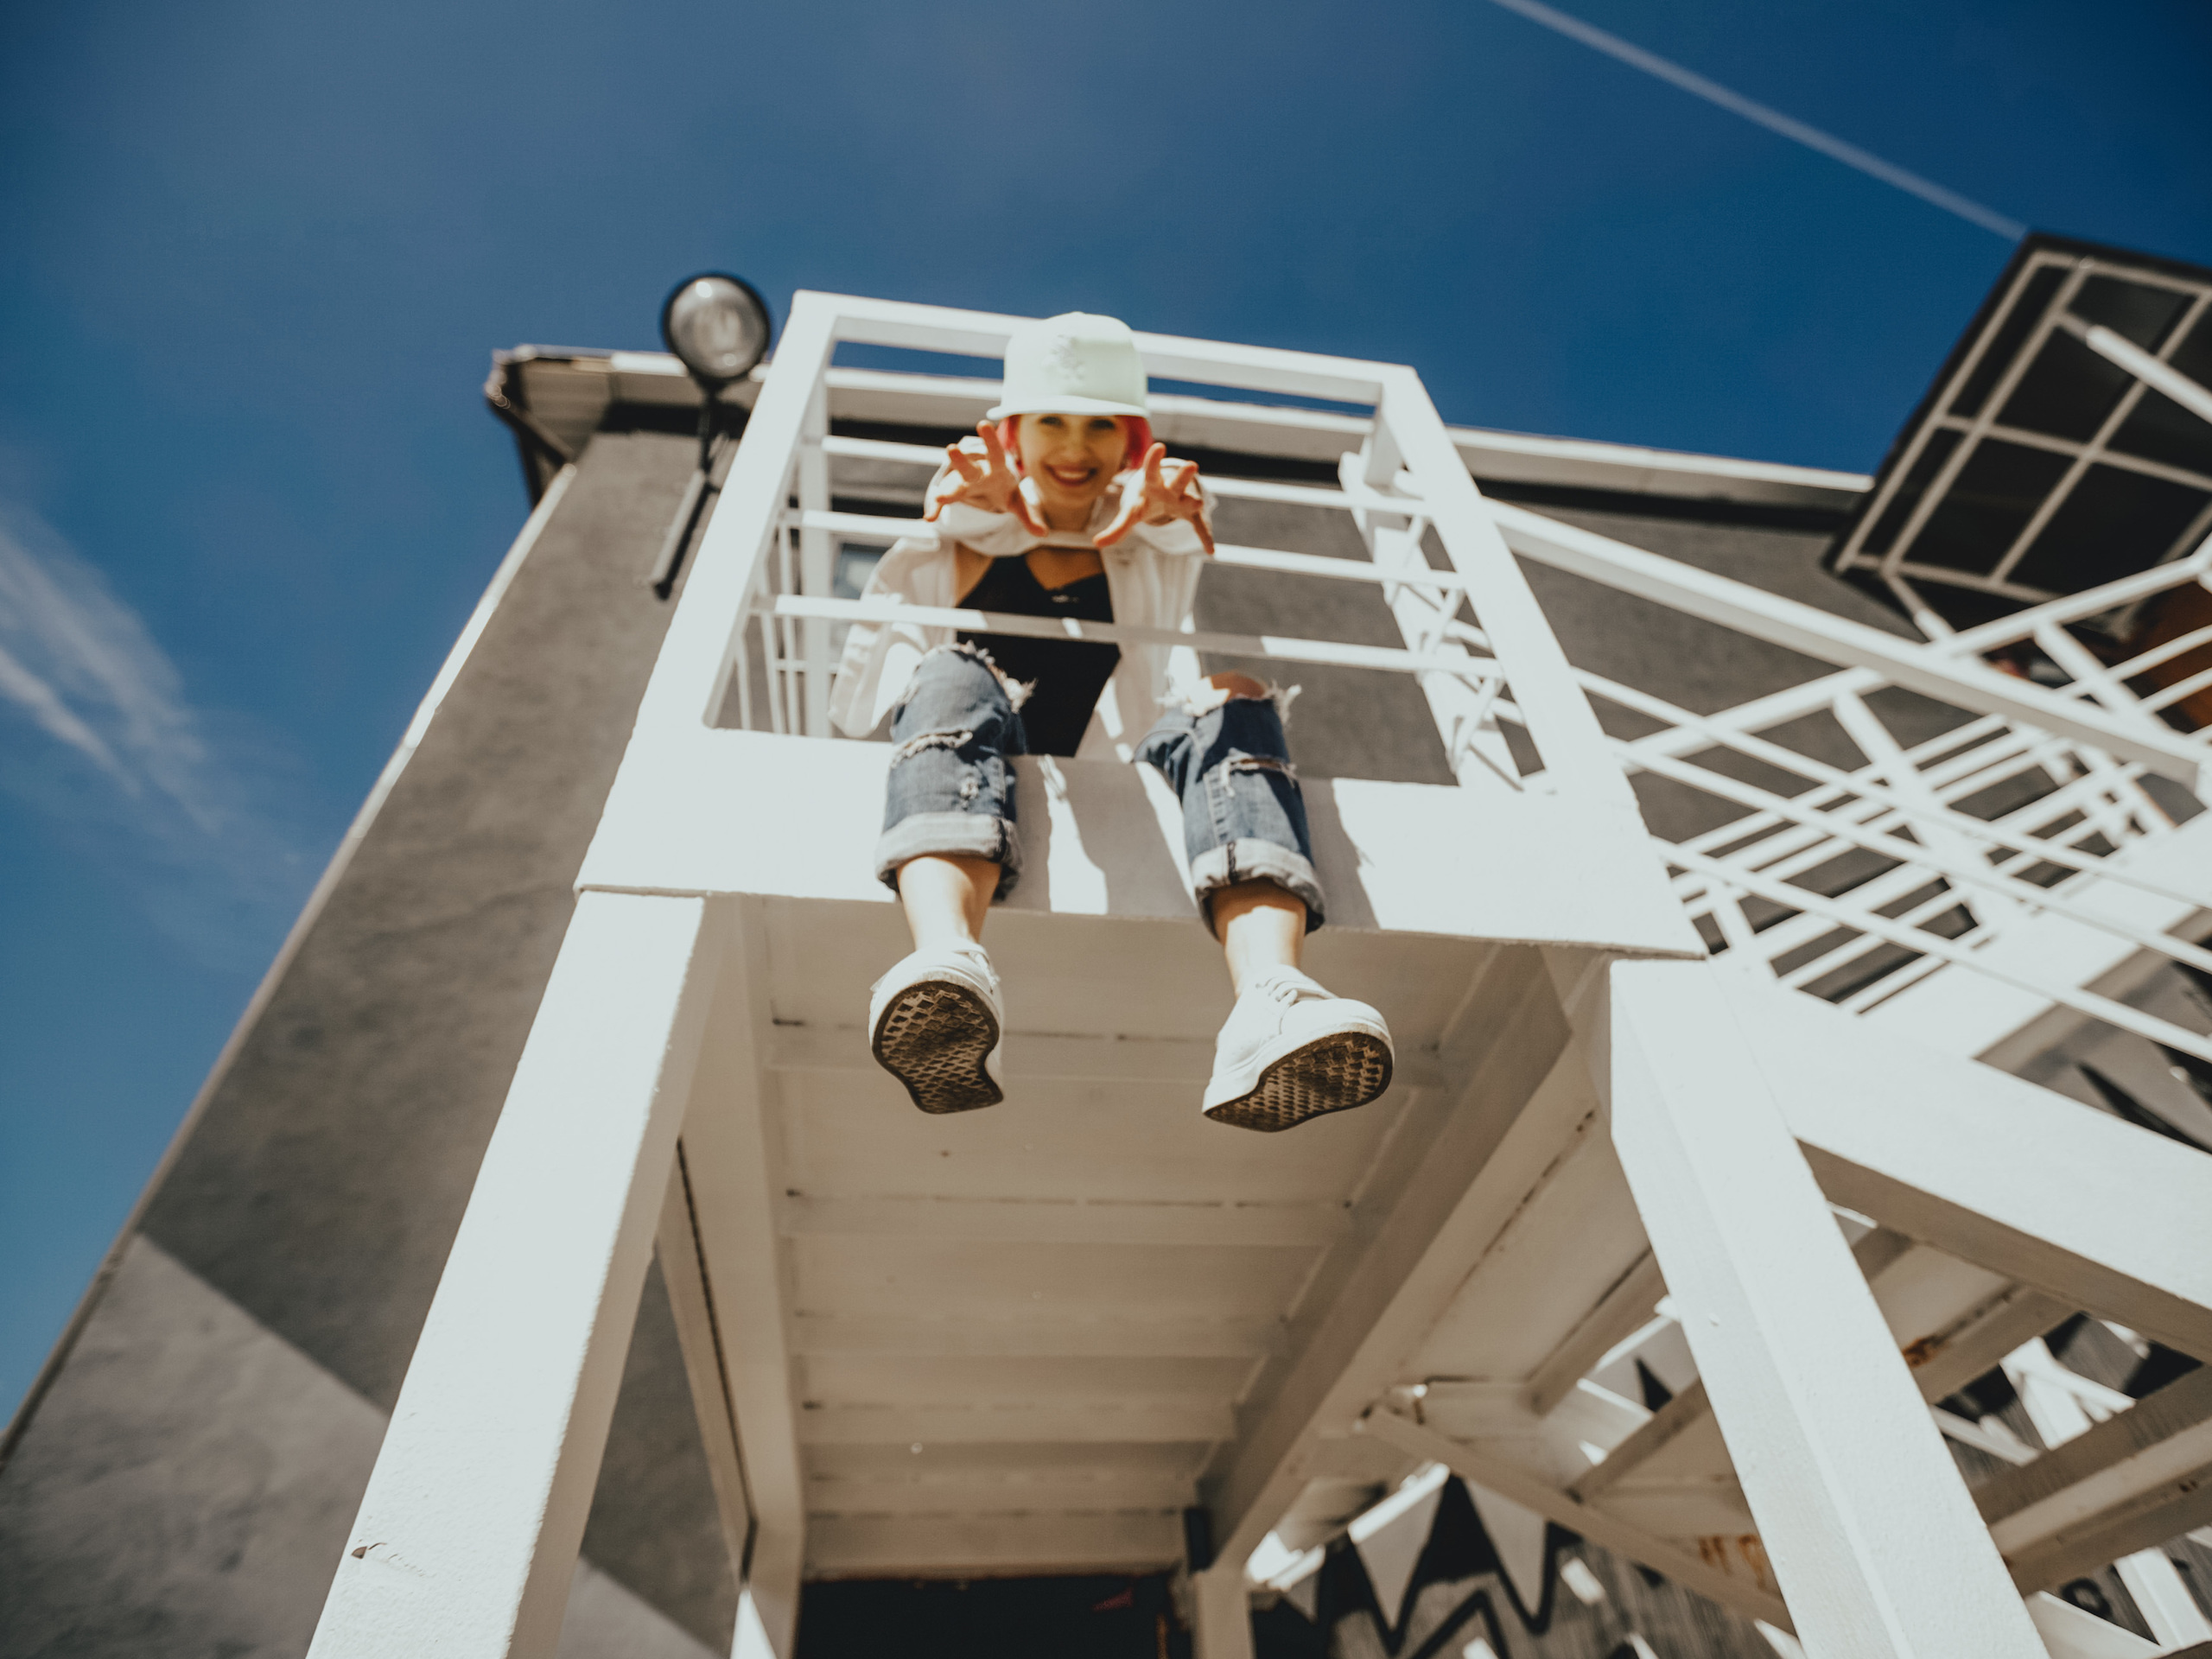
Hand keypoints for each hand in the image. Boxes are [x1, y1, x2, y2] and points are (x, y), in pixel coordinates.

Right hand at [924, 421, 1045, 535]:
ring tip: (940, 496)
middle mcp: (977, 471)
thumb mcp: (1017, 501)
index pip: (996, 452)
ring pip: (952, 482)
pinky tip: (930, 517)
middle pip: (968, 465)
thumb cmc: (1003, 488)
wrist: (986, 486)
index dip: (990, 439)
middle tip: (951, 449)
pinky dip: (936, 507)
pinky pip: (943, 500)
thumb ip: (1028, 516)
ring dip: (946, 488)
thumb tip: (1044, 533)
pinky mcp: (953, 492)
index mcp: (996, 467)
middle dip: (960, 459)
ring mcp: (962, 481)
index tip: (983, 423)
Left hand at [1095, 444, 1212, 552]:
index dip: (1153, 460)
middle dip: (1183, 474)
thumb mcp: (1131, 512)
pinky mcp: (1193, 516)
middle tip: (1192, 465)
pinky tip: (1209, 549)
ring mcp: (1184, 501)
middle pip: (1176, 481)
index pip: (1151, 470)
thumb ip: (1117, 528)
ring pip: (1190, 499)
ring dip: (1193, 501)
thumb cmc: (1146, 501)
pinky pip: (1199, 527)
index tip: (1159, 446)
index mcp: (1153, 483)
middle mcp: (1171, 489)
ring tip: (1198, 503)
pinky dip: (1204, 537)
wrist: (1168, 498)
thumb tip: (1096, 543)